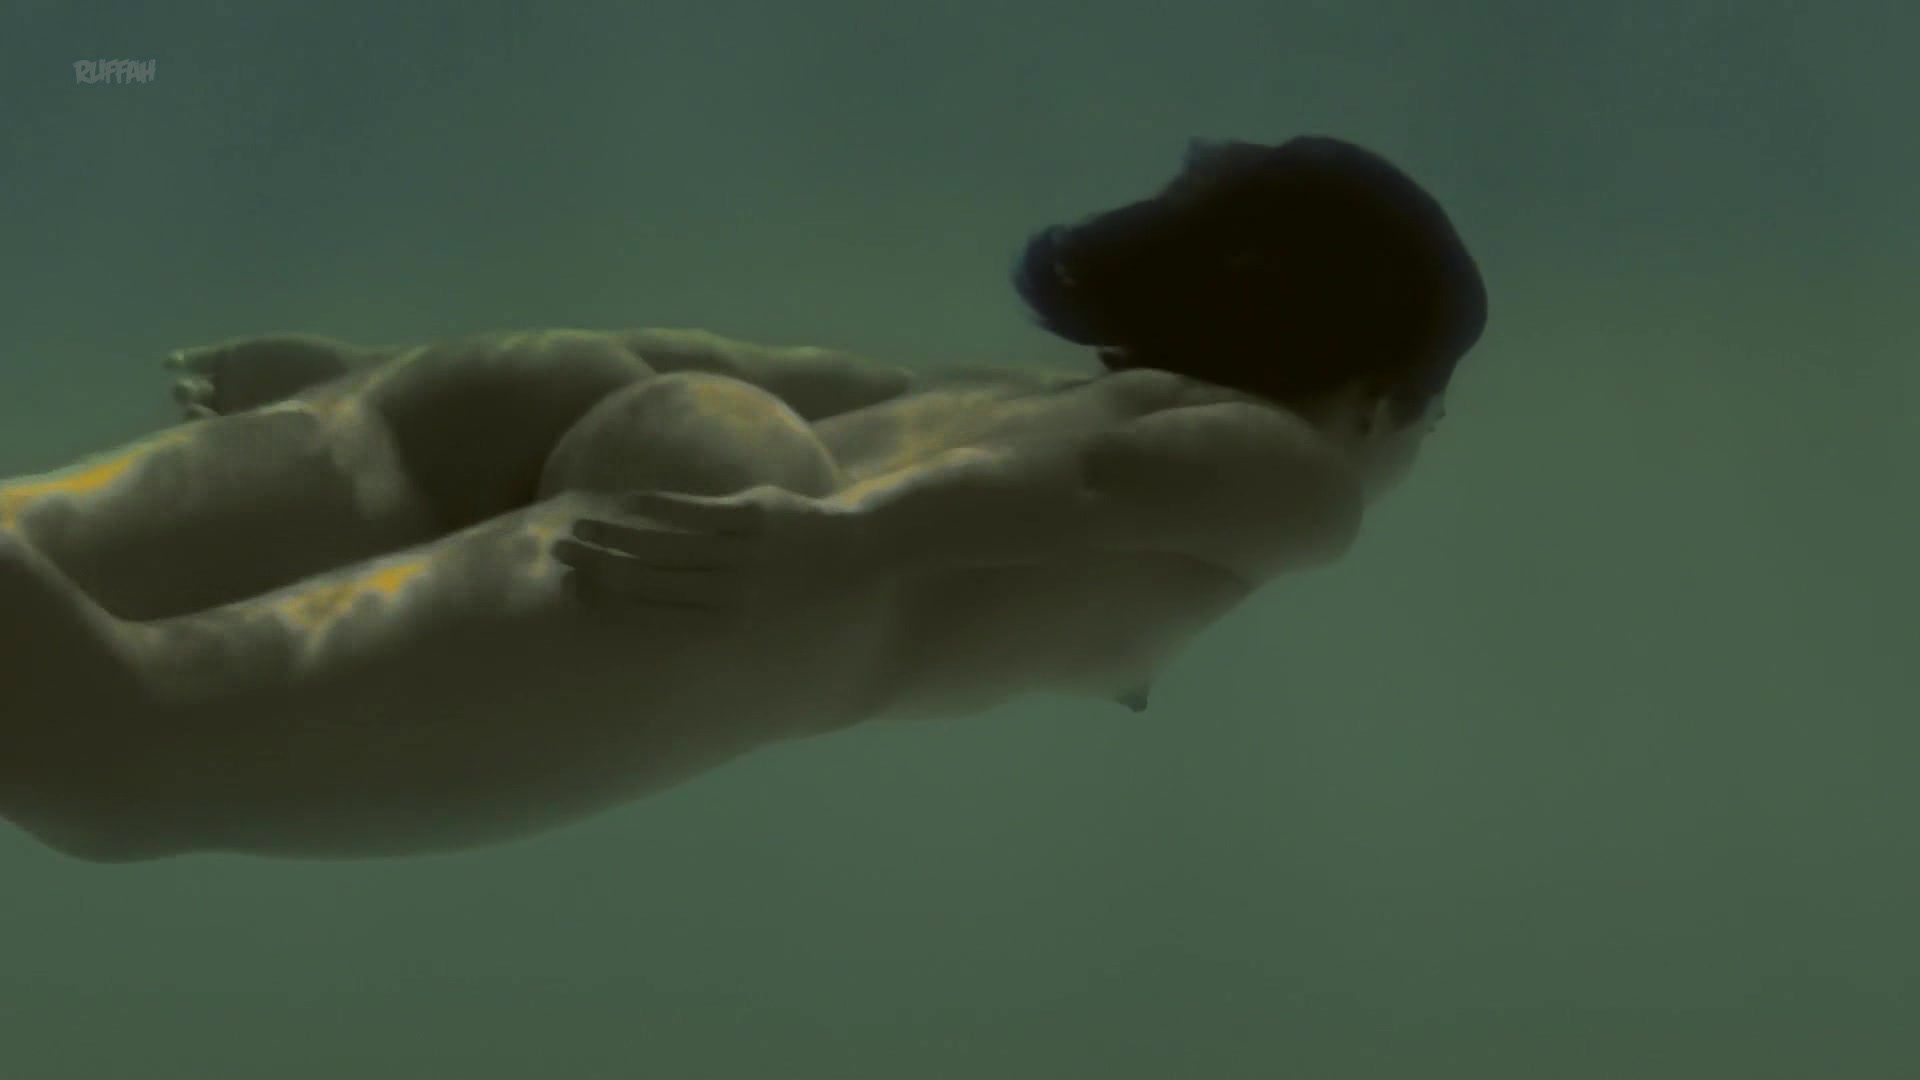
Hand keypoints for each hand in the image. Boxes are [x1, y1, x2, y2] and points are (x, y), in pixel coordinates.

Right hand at [552, 486, 870, 620]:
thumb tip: (671, 654)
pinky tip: (630, 503)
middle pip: (646, 579)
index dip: (606, 603)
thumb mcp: (768, 642)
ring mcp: (744, 556)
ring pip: (665, 545)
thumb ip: (716, 640)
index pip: (651, 618)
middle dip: (597, 565)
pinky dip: (661, 509)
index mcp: (727, 634)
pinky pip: (701, 514)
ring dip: (615, 535)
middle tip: (556, 553)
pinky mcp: (759, 519)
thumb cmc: (810, 620)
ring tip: (579, 526)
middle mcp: (729, 597)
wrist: (871, 577)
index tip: (570, 591)